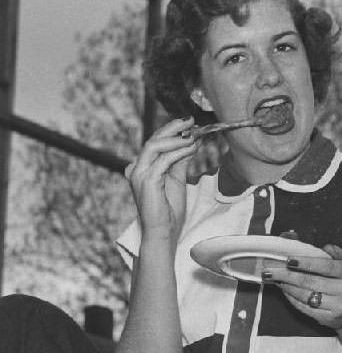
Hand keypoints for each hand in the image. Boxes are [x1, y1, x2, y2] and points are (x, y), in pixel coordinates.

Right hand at [124, 117, 199, 242]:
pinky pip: (162, 160)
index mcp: (142, 167)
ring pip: (155, 146)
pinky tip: (190, 148)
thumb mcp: (177, 180)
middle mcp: (136, 168)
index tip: (190, 124)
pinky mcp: (146, 181)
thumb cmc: (169, 209)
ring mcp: (138, 174)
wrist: (164, 231)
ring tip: (193, 135)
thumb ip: (180, 161)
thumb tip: (191, 142)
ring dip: (176, 138)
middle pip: (153, 139)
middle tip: (191, 121)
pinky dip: (178, 152)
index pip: (155, 142)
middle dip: (173, 128)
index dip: (171, 130)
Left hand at [262, 243, 341, 329]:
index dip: (305, 263)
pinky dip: (291, 297)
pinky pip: (304, 307)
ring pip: (305, 295)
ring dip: (285, 286)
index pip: (325, 266)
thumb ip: (328, 252)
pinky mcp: (328, 318)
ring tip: (273, 278)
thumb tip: (301, 239)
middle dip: (286, 275)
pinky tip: (283, 290)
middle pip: (310, 281)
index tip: (287, 260)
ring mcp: (338, 306)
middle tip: (269, 269)